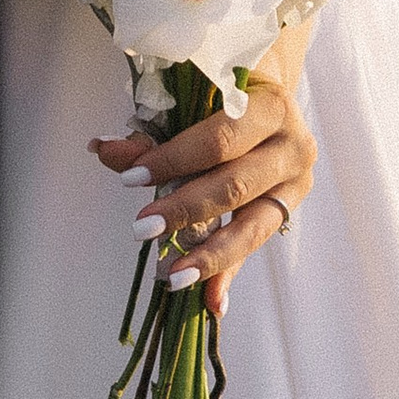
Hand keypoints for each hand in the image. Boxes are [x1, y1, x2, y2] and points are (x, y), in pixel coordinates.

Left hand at [88, 19, 317, 324]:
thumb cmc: (222, 95)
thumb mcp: (192, 102)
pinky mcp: (288, 211)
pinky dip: (228, 274)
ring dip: (208, 255)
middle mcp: (294, 146)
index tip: (130, 179)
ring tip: (171, 277)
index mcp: (272, 106)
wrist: (268, 100)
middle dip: (184, 211)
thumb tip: (102, 150)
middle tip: (140, 228)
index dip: (173, 160)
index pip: (218, 140)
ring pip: (252, 226)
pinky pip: (253, 247)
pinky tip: (211, 303)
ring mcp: (296, 184)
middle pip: (234, 186)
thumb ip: (151, 131)